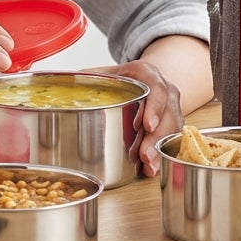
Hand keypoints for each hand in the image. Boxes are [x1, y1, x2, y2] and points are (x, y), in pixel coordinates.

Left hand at [83, 59, 182, 176]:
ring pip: (173, 130)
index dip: (155, 107)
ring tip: (148, 165)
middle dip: (157, 137)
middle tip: (145, 154)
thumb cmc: (127, 78)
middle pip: (167, 114)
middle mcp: (165, 91)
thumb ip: (90, 77)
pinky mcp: (172, 125)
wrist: (148, 80)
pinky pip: (172, 141)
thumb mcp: (110, 72)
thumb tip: (67, 80)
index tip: (147, 125)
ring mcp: (171, 109)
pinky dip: (161, 157)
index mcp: (148, 74)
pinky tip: (150, 169)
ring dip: (160, 149)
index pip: (157, 88)